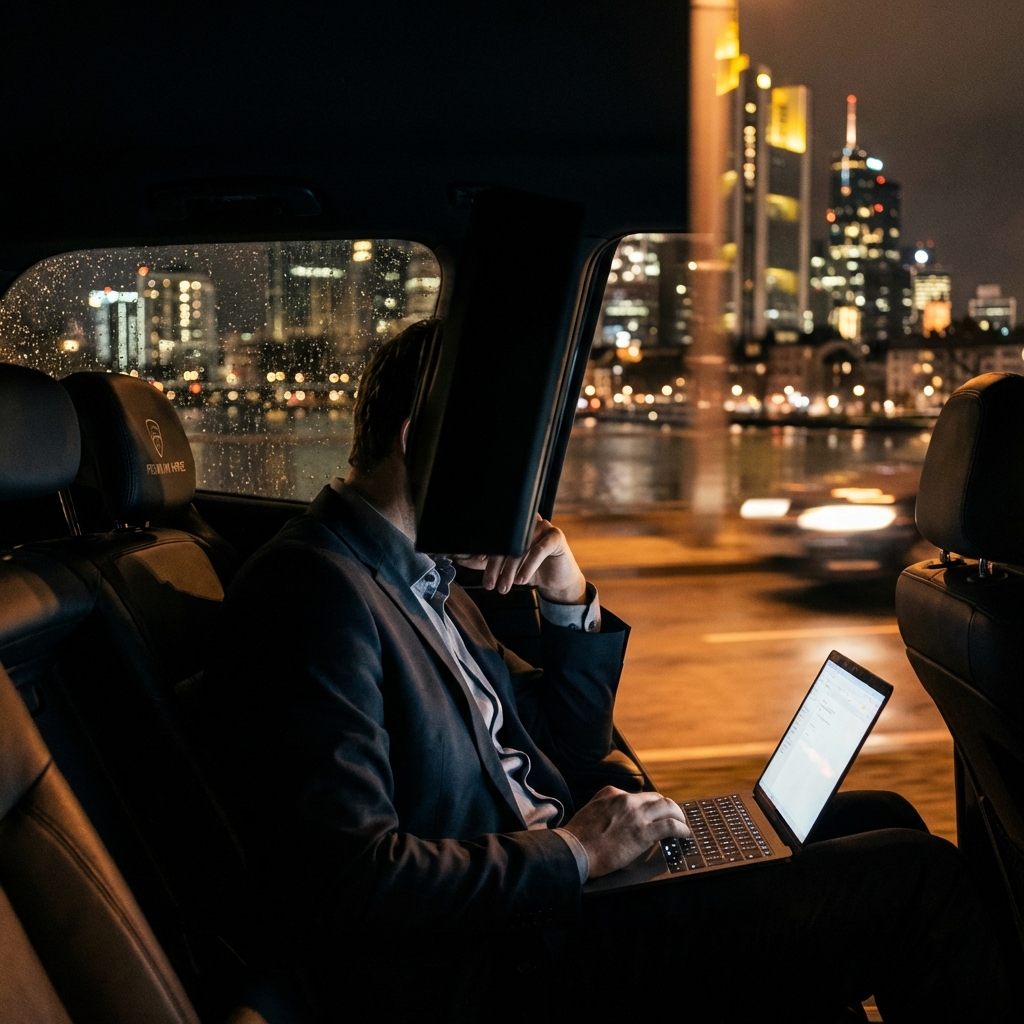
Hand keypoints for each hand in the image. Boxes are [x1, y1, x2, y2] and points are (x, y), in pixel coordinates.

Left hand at [456, 514, 586, 603]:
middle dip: (495, 566)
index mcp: (515, 526)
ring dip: (510, 570)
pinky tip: (522, 580)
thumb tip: (461, 560)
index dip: (485, 549)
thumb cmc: (531, 569)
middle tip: (489, 585)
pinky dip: (528, 566)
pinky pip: (539, 550)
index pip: (497, 535)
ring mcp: (543, 526)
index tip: (477, 562)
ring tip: (504, 588)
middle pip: (507, 542)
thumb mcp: (505, 567)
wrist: (557, 580)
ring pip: (521, 547)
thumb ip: (484, 562)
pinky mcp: (555, 536)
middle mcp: (528, 522)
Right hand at [563, 787, 690, 877]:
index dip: (649, 806)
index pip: (638, 796)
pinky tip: (685, 834)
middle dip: (668, 807)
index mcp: (611, 793)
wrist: (574, 850)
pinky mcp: (643, 832)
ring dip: (679, 815)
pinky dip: (682, 829)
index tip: (653, 814)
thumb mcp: (589, 812)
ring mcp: (636, 815)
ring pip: (668, 807)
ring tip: (683, 824)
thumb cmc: (577, 838)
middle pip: (656, 798)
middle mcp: (626, 799)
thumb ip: (603, 809)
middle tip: (674, 817)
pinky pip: (670, 826)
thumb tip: (612, 818)